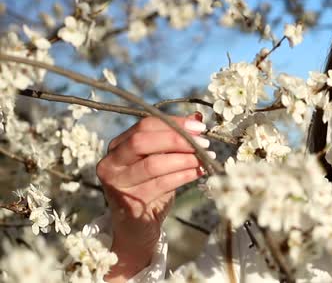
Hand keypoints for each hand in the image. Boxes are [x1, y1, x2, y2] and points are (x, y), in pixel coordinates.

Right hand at [97, 112, 212, 280]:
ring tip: (205, 159)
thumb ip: (173, 140)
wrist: (136, 228)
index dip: (174, 123)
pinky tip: (198, 172)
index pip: (144, 125)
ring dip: (184, 159)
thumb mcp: (161, 160)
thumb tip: (197, 118)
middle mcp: (111, 163)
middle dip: (177, 139)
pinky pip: (161, 184)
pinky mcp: (129, 203)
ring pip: (153, 164)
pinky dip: (184, 176)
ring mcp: (118, 184)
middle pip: (142, 141)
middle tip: (203, 143)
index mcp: (117, 146)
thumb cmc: (149, 188)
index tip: (199, 127)